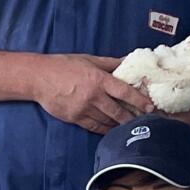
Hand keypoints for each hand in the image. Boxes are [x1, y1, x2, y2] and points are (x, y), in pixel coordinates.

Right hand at [33, 54, 153, 133]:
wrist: (38, 78)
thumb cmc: (63, 65)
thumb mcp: (88, 59)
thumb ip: (109, 63)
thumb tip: (127, 60)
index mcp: (98, 79)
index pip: (124, 92)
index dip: (139, 100)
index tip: (150, 107)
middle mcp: (93, 96)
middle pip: (118, 111)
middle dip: (132, 118)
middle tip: (143, 122)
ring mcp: (83, 109)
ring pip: (107, 121)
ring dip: (119, 125)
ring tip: (130, 126)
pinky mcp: (74, 118)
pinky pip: (94, 127)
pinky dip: (105, 129)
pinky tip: (112, 129)